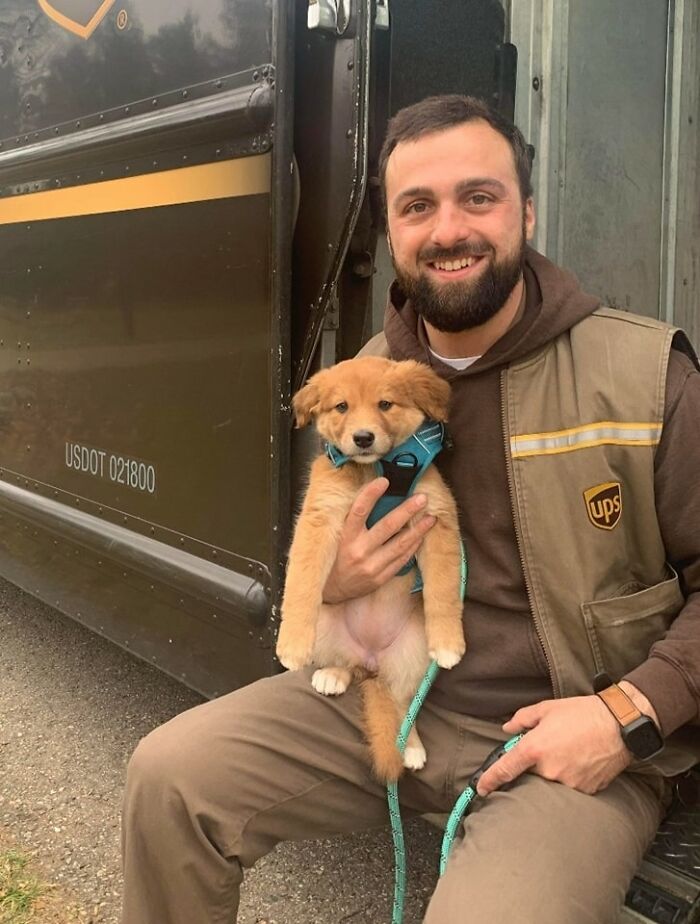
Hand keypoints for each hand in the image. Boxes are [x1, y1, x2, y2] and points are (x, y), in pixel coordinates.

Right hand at [322, 477, 435, 603]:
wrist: (331, 590)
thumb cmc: (335, 556)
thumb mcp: (336, 536)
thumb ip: (352, 519)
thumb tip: (371, 493)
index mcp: (345, 537)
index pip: (359, 511)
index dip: (371, 494)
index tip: (384, 480)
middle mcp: (358, 551)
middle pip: (387, 527)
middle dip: (407, 510)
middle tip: (422, 498)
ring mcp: (371, 566)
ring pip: (400, 544)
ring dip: (418, 530)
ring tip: (431, 518)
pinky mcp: (380, 578)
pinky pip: (401, 560)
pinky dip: (413, 547)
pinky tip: (421, 537)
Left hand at [476, 695, 631, 796]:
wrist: (619, 725)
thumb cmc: (582, 713)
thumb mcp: (547, 708)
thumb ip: (522, 719)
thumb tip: (507, 728)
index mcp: (535, 749)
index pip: (505, 770)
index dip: (490, 780)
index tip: (482, 788)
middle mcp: (548, 770)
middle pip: (531, 774)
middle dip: (534, 763)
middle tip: (551, 746)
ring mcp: (568, 783)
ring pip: (551, 781)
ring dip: (554, 768)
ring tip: (570, 749)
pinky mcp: (585, 790)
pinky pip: (570, 786)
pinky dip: (570, 775)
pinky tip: (581, 759)